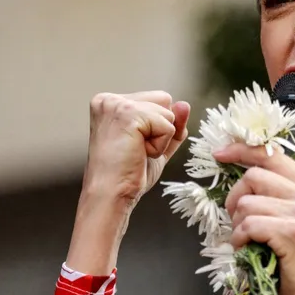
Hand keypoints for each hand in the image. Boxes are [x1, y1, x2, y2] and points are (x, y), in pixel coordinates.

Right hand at [67, 91, 189, 274]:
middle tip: (136, 149)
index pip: (158, 99)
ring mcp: (117, 104)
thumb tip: (184, 104)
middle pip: (164, 100)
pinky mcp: (128, 114)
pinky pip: (168, 126)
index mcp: (111, 102)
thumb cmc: (127, 174)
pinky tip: (139, 153)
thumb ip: (171, 123)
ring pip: (168, 112)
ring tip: (137, 151)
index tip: (134, 145)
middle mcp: (110, 99)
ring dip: (161, 138)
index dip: (158, 126)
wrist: (111, 195)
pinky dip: (161, 145)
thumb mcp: (156, 143)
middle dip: (161, 129)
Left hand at [214, 144, 294, 294]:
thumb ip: (275, 192)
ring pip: (246, 203)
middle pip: (252, 177)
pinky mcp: (292, 232)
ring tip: (251, 240)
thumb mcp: (292, 216)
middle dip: (236, 199)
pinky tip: (249, 249)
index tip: (220, 154)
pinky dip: (240, 240)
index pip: (271, 153)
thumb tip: (241, 170)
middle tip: (240, 221)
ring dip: (238, 225)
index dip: (242, 151)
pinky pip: (247, 225)